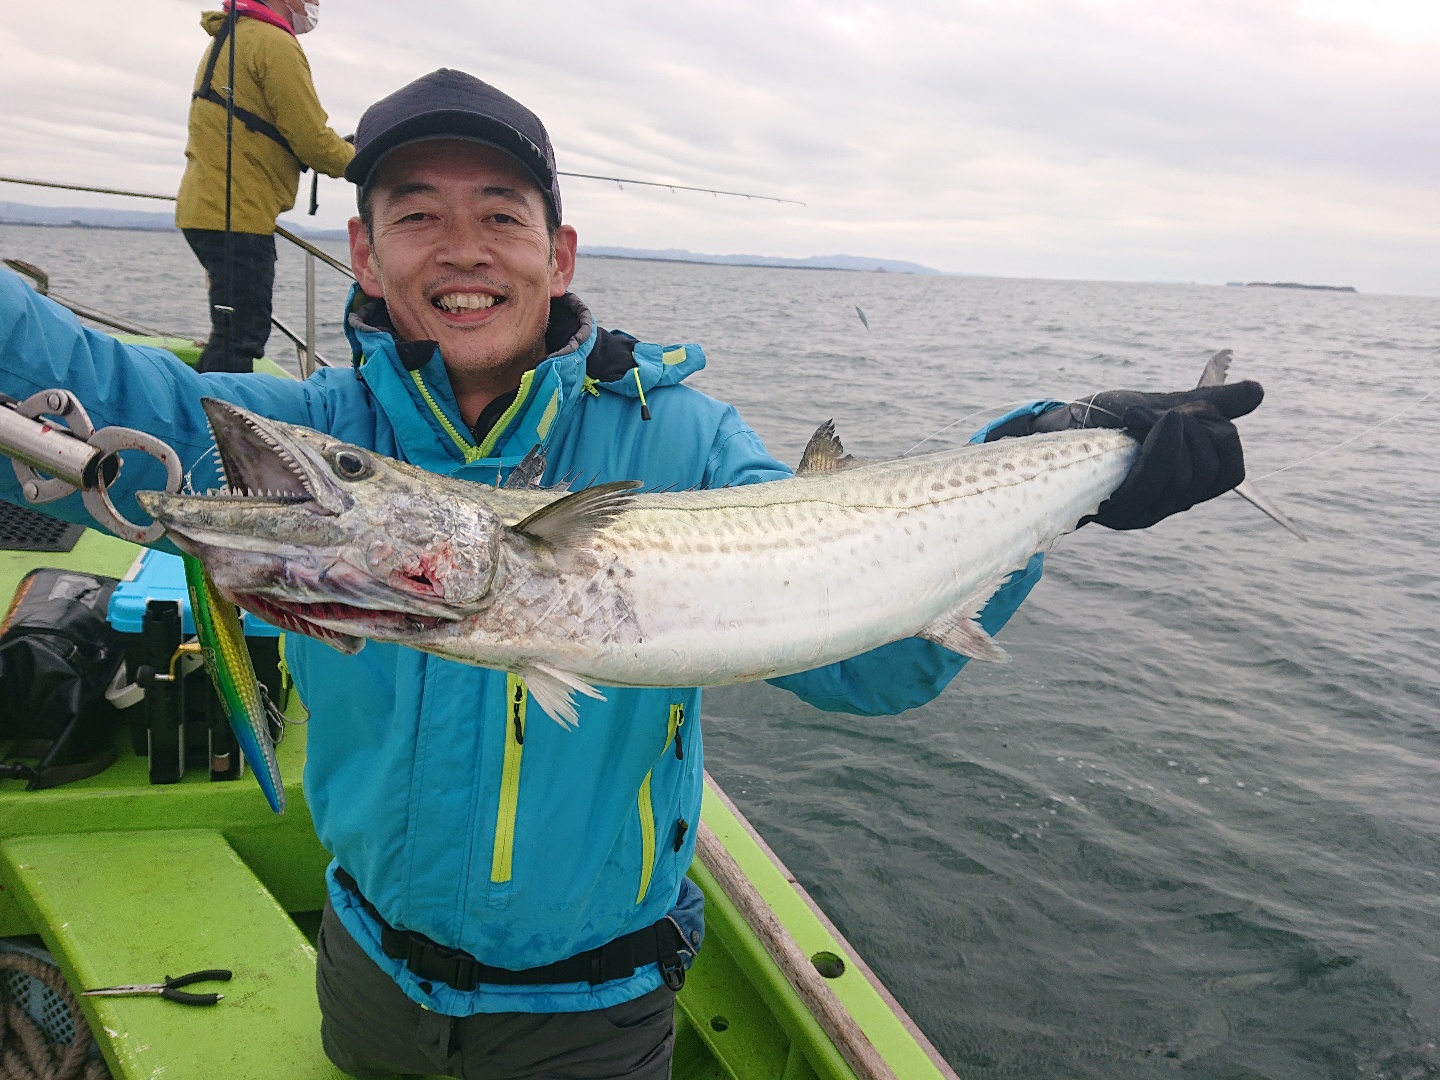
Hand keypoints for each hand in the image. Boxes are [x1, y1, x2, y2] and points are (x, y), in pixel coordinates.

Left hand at [1031, 381, 1261, 530]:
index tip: (1196, 411)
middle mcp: (1169, 503)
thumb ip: (1212, 404)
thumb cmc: (1111, 420)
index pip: (1232, 472)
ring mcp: (1144, 510)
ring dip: (1174, 431)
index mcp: (1187, 484)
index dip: (1224, 436)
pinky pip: (1154, 479)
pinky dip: (1161, 443)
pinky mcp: (1118, 508)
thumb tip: (1259, 392)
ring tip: (1148, 414)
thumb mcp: (1169, 405)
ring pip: (1186, 477)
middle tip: (1166, 411)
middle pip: (1210, 472)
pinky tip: (1152, 420)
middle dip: (1197, 428)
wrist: (1061, 426)